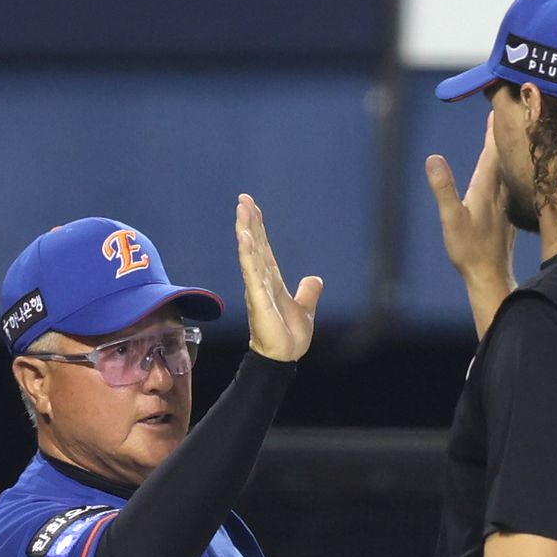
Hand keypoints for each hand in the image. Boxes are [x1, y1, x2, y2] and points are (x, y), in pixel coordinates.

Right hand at [236, 194, 321, 361]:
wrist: (285, 357)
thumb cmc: (290, 338)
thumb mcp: (305, 309)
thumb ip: (308, 292)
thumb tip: (315, 278)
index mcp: (272, 281)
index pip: (264, 248)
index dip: (258, 226)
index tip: (252, 206)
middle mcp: (261, 280)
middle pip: (254, 244)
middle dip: (249, 221)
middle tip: (242, 199)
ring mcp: (257, 287)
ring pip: (250, 252)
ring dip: (245, 230)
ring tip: (241, 209)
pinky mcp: (257, 297)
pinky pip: (251, 270)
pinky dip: (247, 253)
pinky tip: (243, 236)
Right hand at [425, 116, 516, 296]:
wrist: (490, 275)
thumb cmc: (470, 250)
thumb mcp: (451, 219)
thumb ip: (443, 188)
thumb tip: (432, 159)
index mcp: (486, 185)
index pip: (492, 146)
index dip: (494, 124)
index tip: (496, 101)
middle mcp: (500, 189)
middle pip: (503, 151)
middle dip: (501, 129)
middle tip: (504, 106)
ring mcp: (505, 200)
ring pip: (508, 165)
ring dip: (506, 147)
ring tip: (506, 130)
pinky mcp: (506, 212)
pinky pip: (509, 180)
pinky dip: (507, 167)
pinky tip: (507, 169)